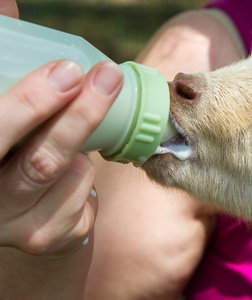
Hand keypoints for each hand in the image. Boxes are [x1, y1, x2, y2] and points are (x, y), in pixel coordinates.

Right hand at [0, 59, 122, 254]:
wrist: (9, 208)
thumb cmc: (5, 146)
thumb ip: (2, 68)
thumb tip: (8, 4)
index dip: (31, 103)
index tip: (69, 70)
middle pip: (41, 161)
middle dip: (82, 116)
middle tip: (108, 76)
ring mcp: (19, 228)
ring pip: (73, 175)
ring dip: (82, 148)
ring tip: (66, 143)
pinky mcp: (51, 239)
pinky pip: (87, 196)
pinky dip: (86, 177)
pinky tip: (67, 175)